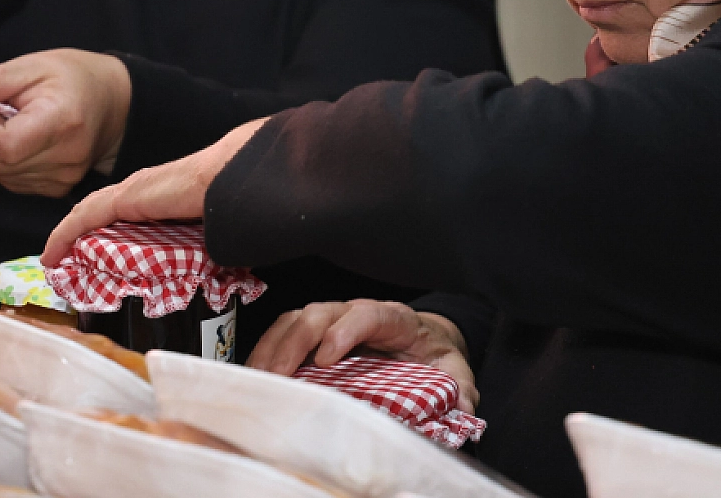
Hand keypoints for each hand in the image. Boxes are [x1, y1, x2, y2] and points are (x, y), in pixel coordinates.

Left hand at [0, 50, 130, 196]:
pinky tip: (20, 140)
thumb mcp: (30, 66)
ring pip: (2, 175)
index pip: (4, 145)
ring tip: (10, 124)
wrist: (113, 101)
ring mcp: (64, 178)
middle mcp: (66, 157)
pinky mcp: (59, 189)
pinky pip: (14, 182)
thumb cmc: (72, 77)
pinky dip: (6, 163)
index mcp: (60, 121)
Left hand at [41, 117, 266, 266]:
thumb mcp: (206, 234)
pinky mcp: (123, 199)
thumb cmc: (228, 205)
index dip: (102, 236)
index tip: (91, 260)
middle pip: (99, 217)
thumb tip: (204, 279)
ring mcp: (130, 193)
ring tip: (54, 261)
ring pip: (87, 216)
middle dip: (78, 240)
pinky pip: (84, 219)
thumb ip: (195, 250)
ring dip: (67, 238)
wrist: (233, 180)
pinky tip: (52, 255)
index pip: (121, 217)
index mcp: (158, 199)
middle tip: (65, 266)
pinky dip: (64, 236)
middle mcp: (140, 193)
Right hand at [248, 300, 478, 411]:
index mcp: (396, 319)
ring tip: (259, 381)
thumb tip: (463, 408)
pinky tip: (257, 376)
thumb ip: (461, 389)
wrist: (426, 340)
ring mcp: (334, 319)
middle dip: (296, 342)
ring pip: (296, 319)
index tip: (327, 359)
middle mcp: (358, 312)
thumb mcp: (455, 372)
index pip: (368, 314)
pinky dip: (268, 351)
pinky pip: (285, 332)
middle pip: (321, 312)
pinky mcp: (317, 333)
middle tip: (278, 378)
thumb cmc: (434, 357)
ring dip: (273, 347)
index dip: (345, 331)